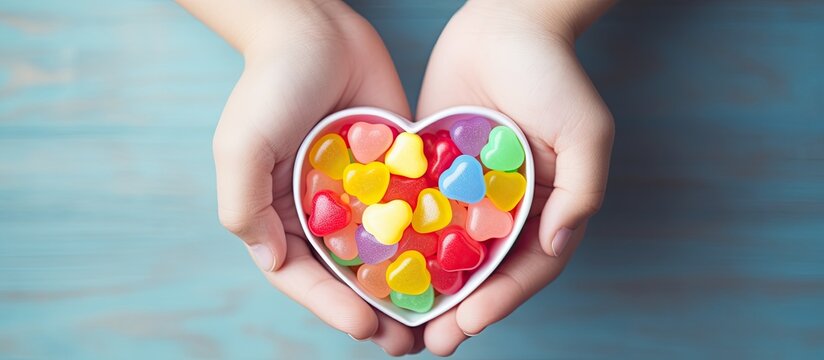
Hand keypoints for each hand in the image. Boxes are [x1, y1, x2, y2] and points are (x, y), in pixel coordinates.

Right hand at [180, 0, 417, 353]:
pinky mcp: (392, 171)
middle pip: (347, 276)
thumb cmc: (270, 84)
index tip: (365, 327)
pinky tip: (453, 265)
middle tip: (405, 342)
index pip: (303, 276)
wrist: (315, 27)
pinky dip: (427, 241)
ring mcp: (359, 194)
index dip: (331, 308)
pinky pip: (410, 212)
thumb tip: (272, 263)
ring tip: (435, 320)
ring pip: (384, 254)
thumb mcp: (242, 145)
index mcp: (278, 214)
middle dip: (373, 312)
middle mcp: (319, 212)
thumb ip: (244, 205)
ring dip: (406, 290)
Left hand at [416, 0, 614, 354]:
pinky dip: (404, 243)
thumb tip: (554, 245)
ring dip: (429, 289)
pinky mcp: (435, 172)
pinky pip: (419, 213)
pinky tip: (380, 267)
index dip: (502, 299)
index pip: (526, 267)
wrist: (504, 23)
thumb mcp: (584, 131)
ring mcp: (468, 193)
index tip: (471, 323)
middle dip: (460, 308)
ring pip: (448, 252)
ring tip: (404, 321)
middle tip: (432, 341)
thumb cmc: (552, 74)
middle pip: (484, 270)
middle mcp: (506, 208)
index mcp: (546, 207)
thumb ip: (580, 190)